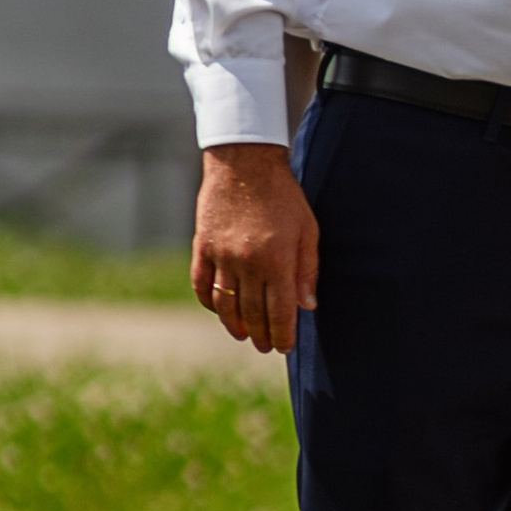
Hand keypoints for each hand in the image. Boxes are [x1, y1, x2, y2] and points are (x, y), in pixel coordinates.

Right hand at [191, 144, 319, 355]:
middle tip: (266, 346)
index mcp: (277, 260)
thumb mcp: (307, 229)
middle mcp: (247, 262)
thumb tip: (308, 307)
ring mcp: (221, 255)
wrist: (245, 162)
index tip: (285, 347)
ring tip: (244, 335)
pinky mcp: (202, 246)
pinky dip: (209, 302)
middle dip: (261, 335)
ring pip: (225, 304)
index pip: (280, 312)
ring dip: (234, 325)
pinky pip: (202, 284)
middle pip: (252, 312)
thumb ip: (307, 269)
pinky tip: (219, 311)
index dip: (283, 335)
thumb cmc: (283, 196)